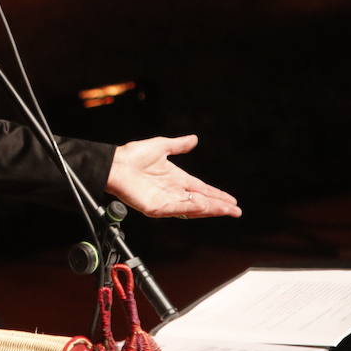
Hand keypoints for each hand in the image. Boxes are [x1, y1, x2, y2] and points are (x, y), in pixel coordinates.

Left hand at [104, 135, 240, 218]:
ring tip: (227, 209)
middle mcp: (172, 191)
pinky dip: (191, 208)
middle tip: (236, 210)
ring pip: (193, 208)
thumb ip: (178, 145)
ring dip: (210, 209)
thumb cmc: (132, 155)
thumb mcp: (160, 146)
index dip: (216, 195)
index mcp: (175, 179)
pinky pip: (177, 209)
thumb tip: (194, 139)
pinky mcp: (155, 207)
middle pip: (201, 201)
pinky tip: (204, 205)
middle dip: (219, 206)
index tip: (232, 200)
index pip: (201, 189)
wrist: (114, 163)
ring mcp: (164, 201)